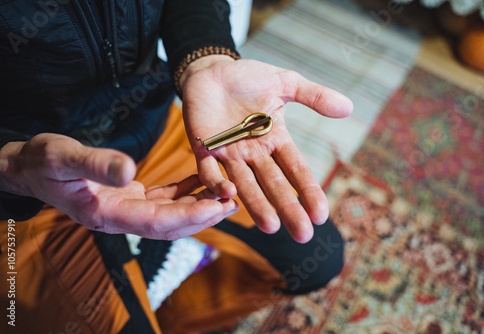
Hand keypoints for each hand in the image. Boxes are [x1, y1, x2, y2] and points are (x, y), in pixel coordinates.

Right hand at [0, 133, 237, 238]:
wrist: (31, 167)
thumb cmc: (41, 162)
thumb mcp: (63, 158)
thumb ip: (94, 164)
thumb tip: (129, 170)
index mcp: (105, 215)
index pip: (155, 222)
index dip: (189, 216)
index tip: (217, 206)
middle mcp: (120, 217)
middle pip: (170, 223)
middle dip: (203, 214)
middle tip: (234, 201)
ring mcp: (126, 208)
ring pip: (170, 211)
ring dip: (199, 203)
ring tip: (227, 192)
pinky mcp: (129, 197)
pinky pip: (163, 197)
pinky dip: (184, 189)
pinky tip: (202, 178)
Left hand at [180, 56, 352, 242]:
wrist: (210, 71)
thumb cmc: (247, 78)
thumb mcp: (284, 82)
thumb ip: (314, 96)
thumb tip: (349, 108)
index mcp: (275, 139)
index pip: (296, 169)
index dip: (308, 191)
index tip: (321, 214)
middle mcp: (254, 153)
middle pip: (274, 184)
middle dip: (288, 209)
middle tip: (303, 235)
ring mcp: (229, 153)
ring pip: (245, 184)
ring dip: (257, 205)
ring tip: (270, 227)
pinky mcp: (203, 149)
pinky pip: (209, 171)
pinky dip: (217, 183)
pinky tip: (230, 194)